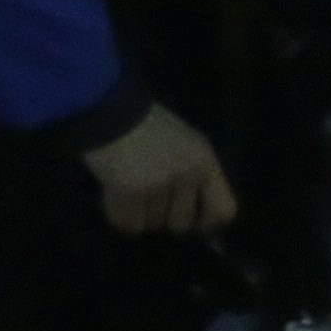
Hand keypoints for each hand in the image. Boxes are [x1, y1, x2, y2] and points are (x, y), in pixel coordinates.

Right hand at [81, 104, 236, 235]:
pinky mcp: (131, 191)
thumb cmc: (143, 121)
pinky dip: (119, 215)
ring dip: (139, 213)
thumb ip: (191, 172)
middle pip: (181, 223)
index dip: (206, 222)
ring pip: (152, 224)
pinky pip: (128, 224)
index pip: (224, 210)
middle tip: (147, 199)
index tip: (191, 221)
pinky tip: (112, 196)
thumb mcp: (182, 142)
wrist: (106, 106)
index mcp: (204, 160)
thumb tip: (190, 211)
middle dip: (163, 216)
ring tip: (127, 188)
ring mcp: (159, 183)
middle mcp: (187, 174)